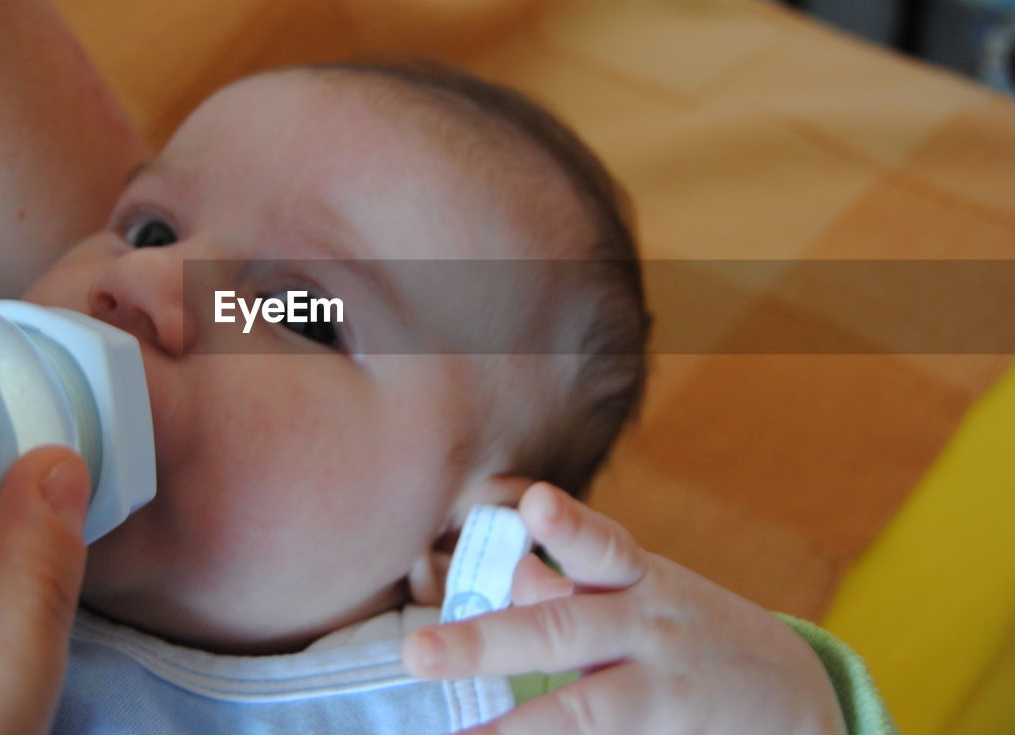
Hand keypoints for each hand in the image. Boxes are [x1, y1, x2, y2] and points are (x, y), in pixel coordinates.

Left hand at [402, 482, 846, 734]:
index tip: (537, 502)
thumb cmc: (688, 632)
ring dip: (520, 728)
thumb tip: (511, 573)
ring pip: (587, 712)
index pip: (602, 545)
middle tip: (418, 650)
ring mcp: (664, 695)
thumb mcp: (644, 593)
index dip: (569, 524)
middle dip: (488, 642)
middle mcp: (651, 632)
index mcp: (639, 582)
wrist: (796, 700)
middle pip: (565, 634)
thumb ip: (576, 584)